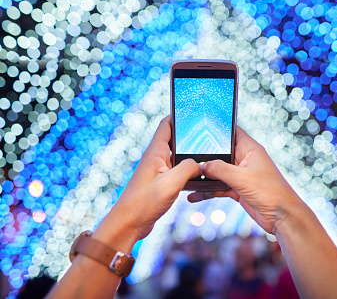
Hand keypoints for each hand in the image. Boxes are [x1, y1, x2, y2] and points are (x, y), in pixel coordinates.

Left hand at [94, 116, 199, 250]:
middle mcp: (156, 157)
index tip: (195, 112)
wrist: (128, 224)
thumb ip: (188, 168)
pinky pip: (177, 169)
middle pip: (174, 138)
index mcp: (155, 151)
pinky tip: (198, 176)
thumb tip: (200, 164)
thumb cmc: (144, 203)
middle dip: (189, 135)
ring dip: (189, 154)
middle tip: (207, 134)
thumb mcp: (171, 184)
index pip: (167, 124)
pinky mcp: (160, 181)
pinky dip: (187, 169)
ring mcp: (158, 169)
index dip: (180, 115)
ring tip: (206, 154)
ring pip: (177, 155)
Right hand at [188, 126, 305, 234]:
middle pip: (221, 153)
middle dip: (205, 156)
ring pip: (218, 171)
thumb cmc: (270, 192)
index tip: (200, 128)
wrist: (281, 217)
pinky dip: (207, 191)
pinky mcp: (238, 189)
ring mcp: (241, 174)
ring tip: (187, 178)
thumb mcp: (241, 178)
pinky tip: (194, 196)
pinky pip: (219, 186)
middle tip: (187, 156)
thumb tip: (201, 165)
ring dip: (204, 176)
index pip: (231, 132)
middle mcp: (244, 159)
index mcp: (250, 149)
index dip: (218, 129)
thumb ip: (220, 169)